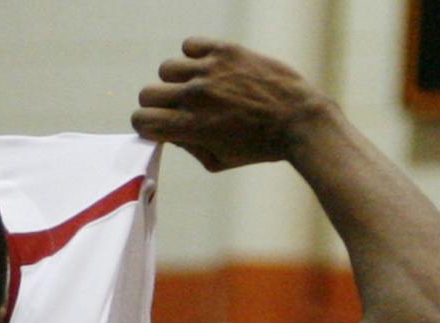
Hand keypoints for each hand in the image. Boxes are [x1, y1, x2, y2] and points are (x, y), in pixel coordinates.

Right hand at [132, 38, 328, 171]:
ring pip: (168, 68)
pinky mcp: (226, 51)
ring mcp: (209, 71)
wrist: (298, 120)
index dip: (146, 125)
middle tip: (175, 109)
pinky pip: (190, 45)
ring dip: (177, 80)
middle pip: (147, 93)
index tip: (158, 126)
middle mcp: (195, 97)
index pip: (141, 119)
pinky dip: (194, 56)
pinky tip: (209, 68)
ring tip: (197, 88)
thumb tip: (169, 132)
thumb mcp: (218, 161)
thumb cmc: (258, 147)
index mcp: (190, 128)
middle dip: (156, 104)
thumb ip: (188, 147)